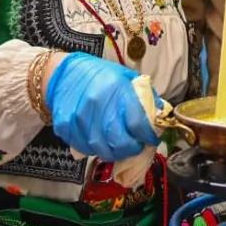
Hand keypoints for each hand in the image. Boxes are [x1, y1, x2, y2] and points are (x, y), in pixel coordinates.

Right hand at [44, 52, 162, 161]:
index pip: (138, 123)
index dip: (148, 136)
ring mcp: (80, 118)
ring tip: (119, 146)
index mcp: (117, 90)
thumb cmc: (100, 74)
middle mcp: (98, 105)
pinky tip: (100, 142)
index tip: (151, 139)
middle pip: (120, 142)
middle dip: (132, 149)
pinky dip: (95, 149)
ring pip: (101, 150)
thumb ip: (144, 96)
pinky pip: (84, 148)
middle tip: (136, 146)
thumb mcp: (126, 77)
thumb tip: (160, 116)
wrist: (64, 73)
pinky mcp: (65, 127)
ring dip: (114, 152)